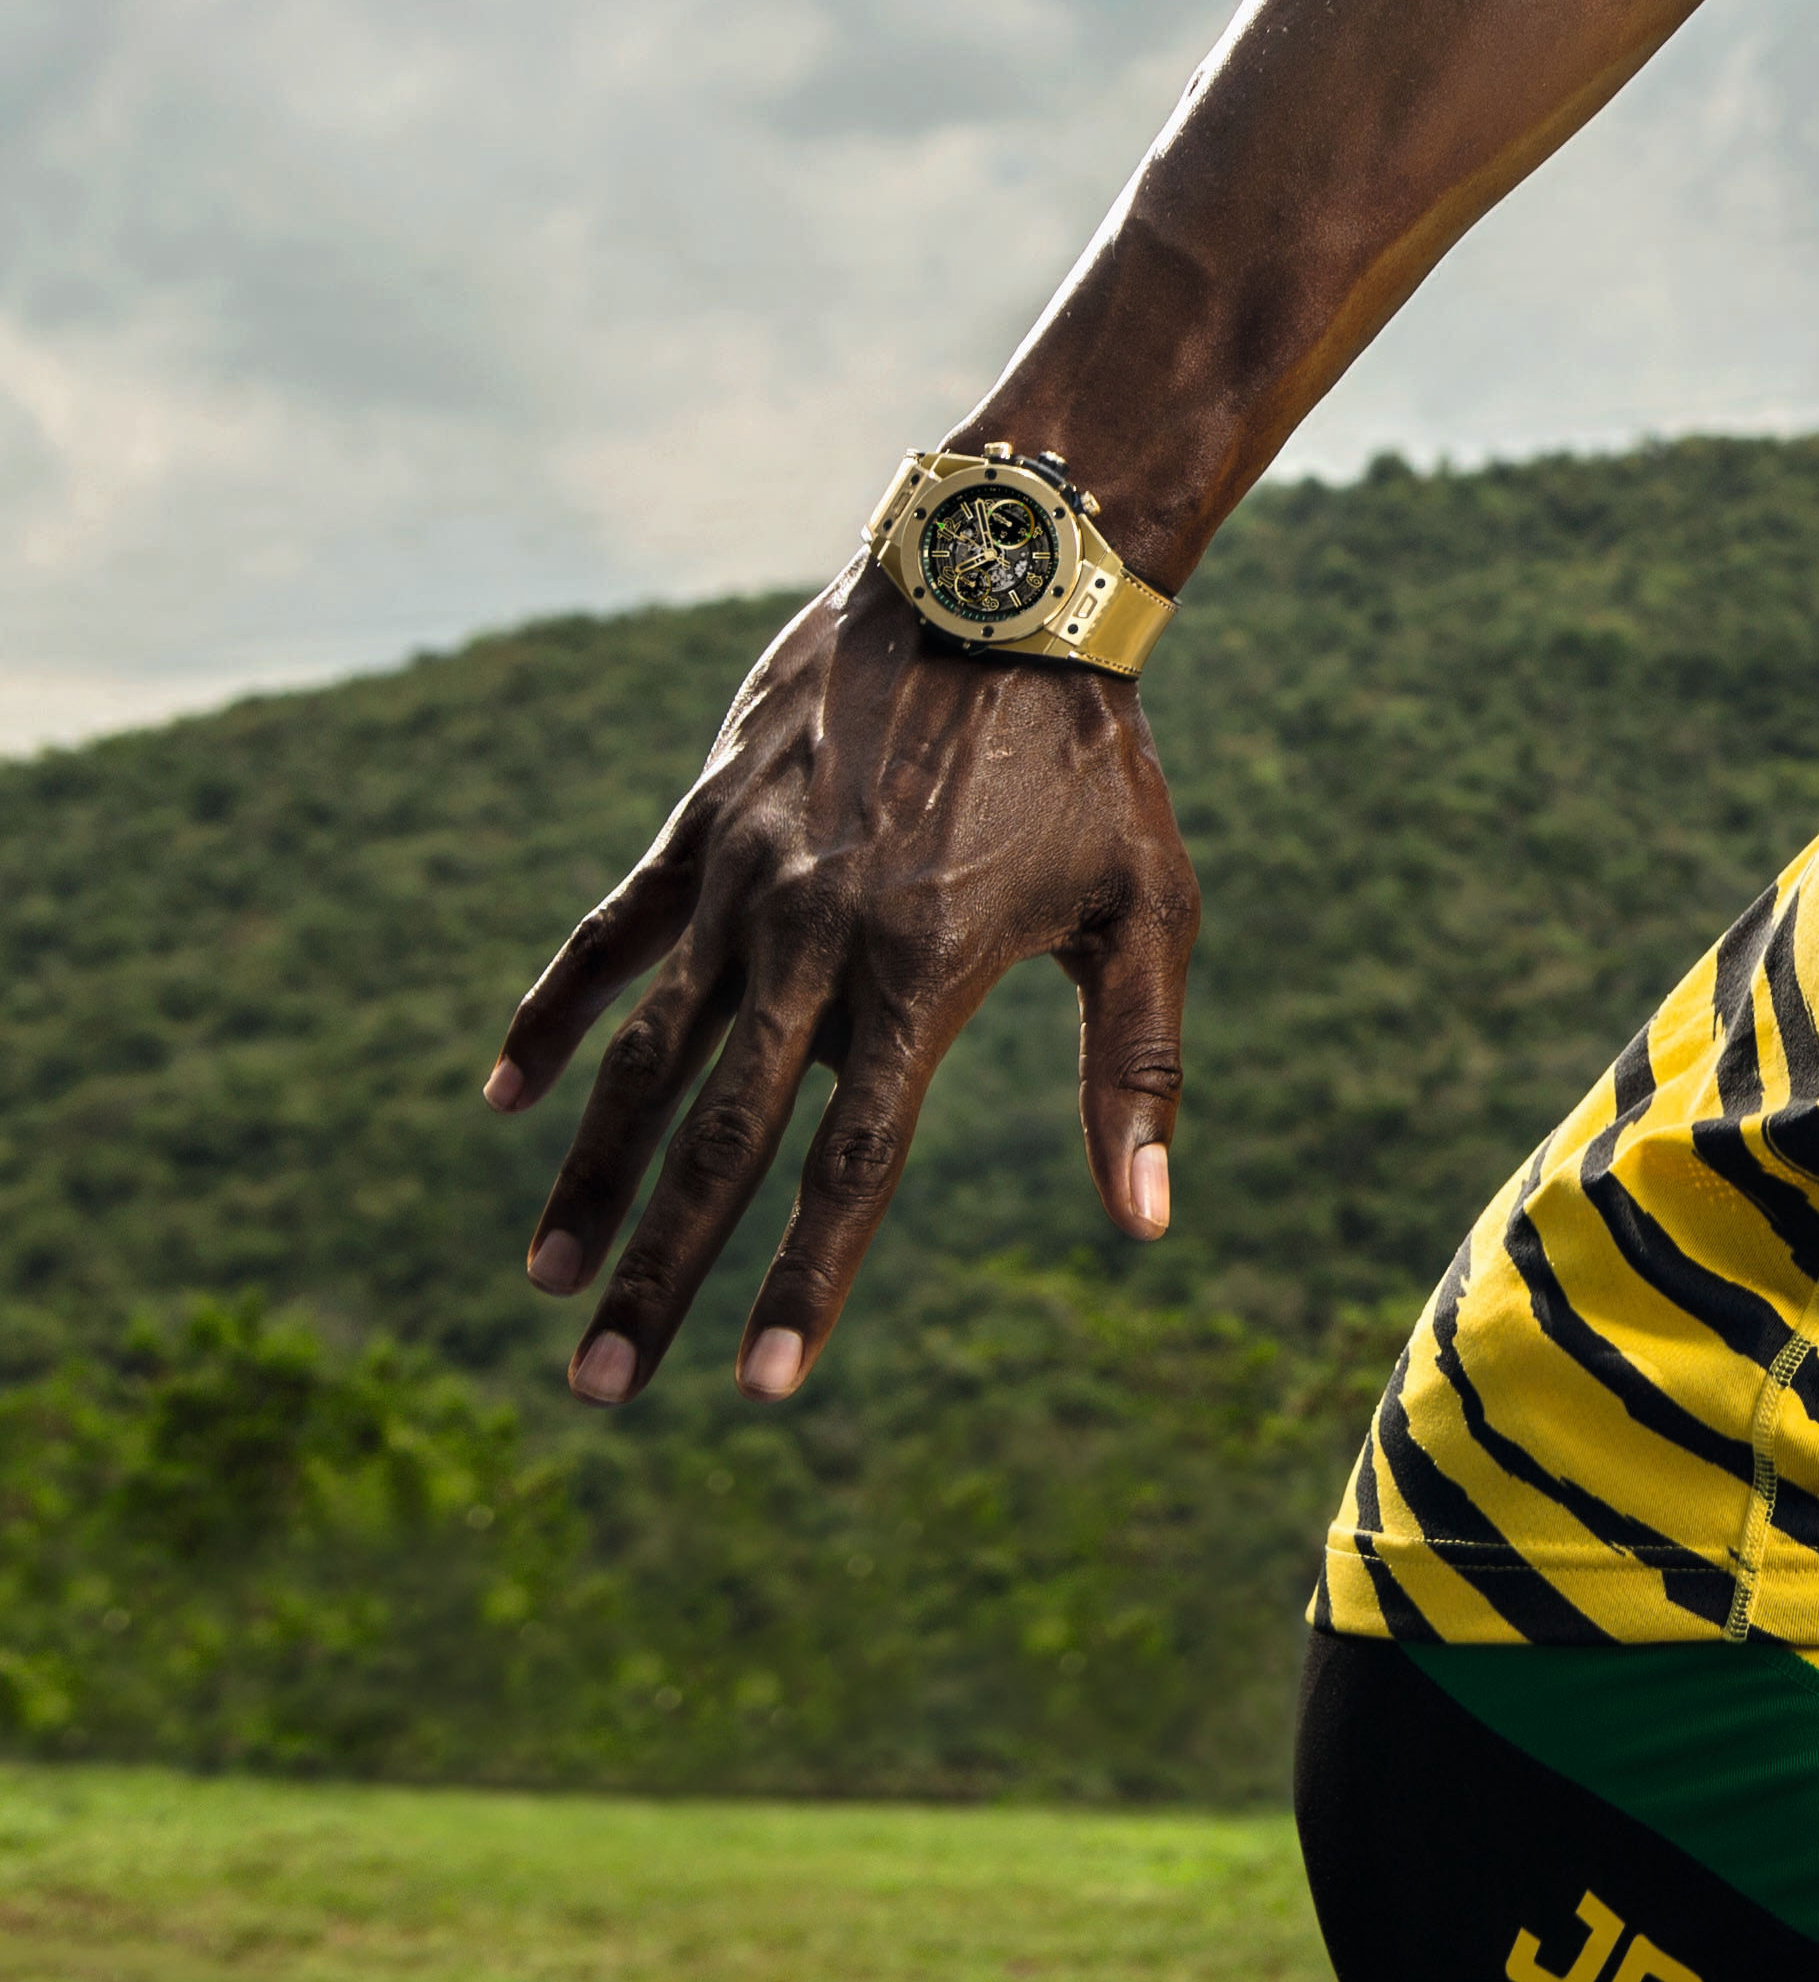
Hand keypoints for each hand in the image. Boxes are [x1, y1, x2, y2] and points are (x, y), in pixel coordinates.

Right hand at [487, 563, 1199, 1404]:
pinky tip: (508, 1098)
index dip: (806, 1280)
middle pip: (723, 1140)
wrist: (1000, 594)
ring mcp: (744, 882)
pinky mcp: (700, 827)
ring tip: (544, 1277)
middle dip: (661, 1270)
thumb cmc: (1093, 767)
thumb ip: (1137, 1072)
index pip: (853, 1167)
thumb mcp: (1147, 913)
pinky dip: (556, 1016)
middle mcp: (817, 942)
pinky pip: (609, 937)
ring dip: (592, 1174)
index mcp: (925, 977)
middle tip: (599, 1384)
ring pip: (647, 1056)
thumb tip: (1147, 1226)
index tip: (760, 1387)